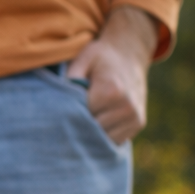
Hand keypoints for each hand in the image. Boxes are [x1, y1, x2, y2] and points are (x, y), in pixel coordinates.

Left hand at [68, 5, 158, 144]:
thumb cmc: (101, 57)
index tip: (57, 114)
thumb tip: (56, 104)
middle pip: (91, 131)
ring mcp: (133, 117)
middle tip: (64, 123)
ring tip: (80, 122)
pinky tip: (95, 124)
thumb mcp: (82, 59)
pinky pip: (113, 140)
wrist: (130, 53)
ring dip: (89, 135)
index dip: (66, 118)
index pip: (80, 118)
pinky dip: (102, 136)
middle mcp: (125, 107)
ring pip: (101, 140)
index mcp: (110, 92)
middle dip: (76, 128)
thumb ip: (70, 80)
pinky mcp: (138, 124)